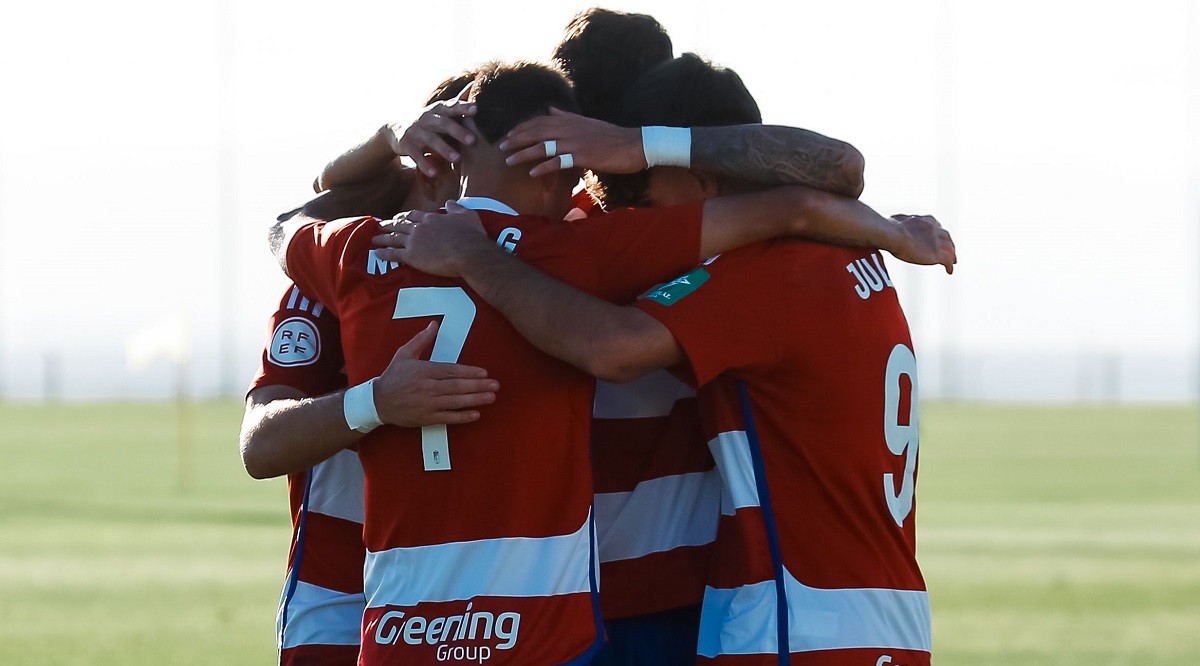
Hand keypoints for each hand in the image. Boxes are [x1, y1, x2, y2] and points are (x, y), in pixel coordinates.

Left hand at [372, 200, 492, 276]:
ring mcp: (413, 241)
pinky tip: (377, 252)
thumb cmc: (471, 235)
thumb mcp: (466, 215)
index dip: (405, 216)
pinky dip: (384, 253)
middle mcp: (419, 227)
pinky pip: (393, 254)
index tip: (399, 217)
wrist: (468, 253)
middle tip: (380, 226)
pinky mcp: (411, 256)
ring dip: (383, 238)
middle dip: (389, 225)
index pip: (414, 215)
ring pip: (394, 238)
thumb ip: (455, 208)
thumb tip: (449, 202)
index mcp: (431, 218)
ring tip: (374, 239)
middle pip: (400, 225)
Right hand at [373, 321, 498, 426]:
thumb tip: (434, 324)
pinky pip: (447, 418)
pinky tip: (476, 414)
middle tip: (495, 385)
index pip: (451, 371)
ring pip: (455, 402)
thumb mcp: (404, 354)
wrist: (377, 402)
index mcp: (424, 371)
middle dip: (478, 386)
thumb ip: (421, 340)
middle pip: (456, 386)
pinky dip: (462, 417)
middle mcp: (427, 387)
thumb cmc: (393, 377)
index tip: (484, 372)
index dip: (469, 372)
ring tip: (490, 397)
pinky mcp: (426, 418)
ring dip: (475, 400)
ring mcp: (427, 404)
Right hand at [383, 99, 476, 176]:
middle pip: (443, 123)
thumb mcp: (441, 111)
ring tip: (457, 159)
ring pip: (431, 139)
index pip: (452, 107)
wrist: (396, 127)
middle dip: (458, 131)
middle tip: (472, 140)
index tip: (476, 109)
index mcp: (438, 110)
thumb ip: (458, 103)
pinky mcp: (407, 145)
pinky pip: (416, 155)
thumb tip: (474, 85)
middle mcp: (427, 118)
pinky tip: (434, 173)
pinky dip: (425, 164)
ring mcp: (416, 131)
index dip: (463, 108)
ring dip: (444, 148)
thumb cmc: (429, 121)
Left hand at [499, 108, 643, 176]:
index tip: (508, 135)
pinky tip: (532, 173)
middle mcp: (569, 128)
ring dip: (523, 153)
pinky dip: (544, 167)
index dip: (522, 128)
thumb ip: (566, 116)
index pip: (539, 121)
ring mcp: (575, 142)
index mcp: (569, 120)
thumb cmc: (611, 136)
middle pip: (536, 132)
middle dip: (516, 139)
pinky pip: (558, 162)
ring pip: (543, 146)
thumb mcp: (586, 122)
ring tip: (508, 160)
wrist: (633, 145)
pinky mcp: (582, 156)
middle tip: (500, 147)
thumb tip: (550, 109)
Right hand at [889, 214, 956, 273]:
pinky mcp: (936, 253)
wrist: (893, 234)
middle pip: (946, 237)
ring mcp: (936, 242)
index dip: (938, 233)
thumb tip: (888, 224)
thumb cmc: (889, 228)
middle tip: (951, 251)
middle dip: (949, 244)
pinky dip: (949, 266)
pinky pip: (947, 261)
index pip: (936, 226)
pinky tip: (949, 271)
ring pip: (950, 249)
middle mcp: (934, 229)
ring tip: (953, 262)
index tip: (938, 238)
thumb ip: (897, 223)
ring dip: (952, 255)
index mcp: (925, 221)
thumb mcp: (895, 220)